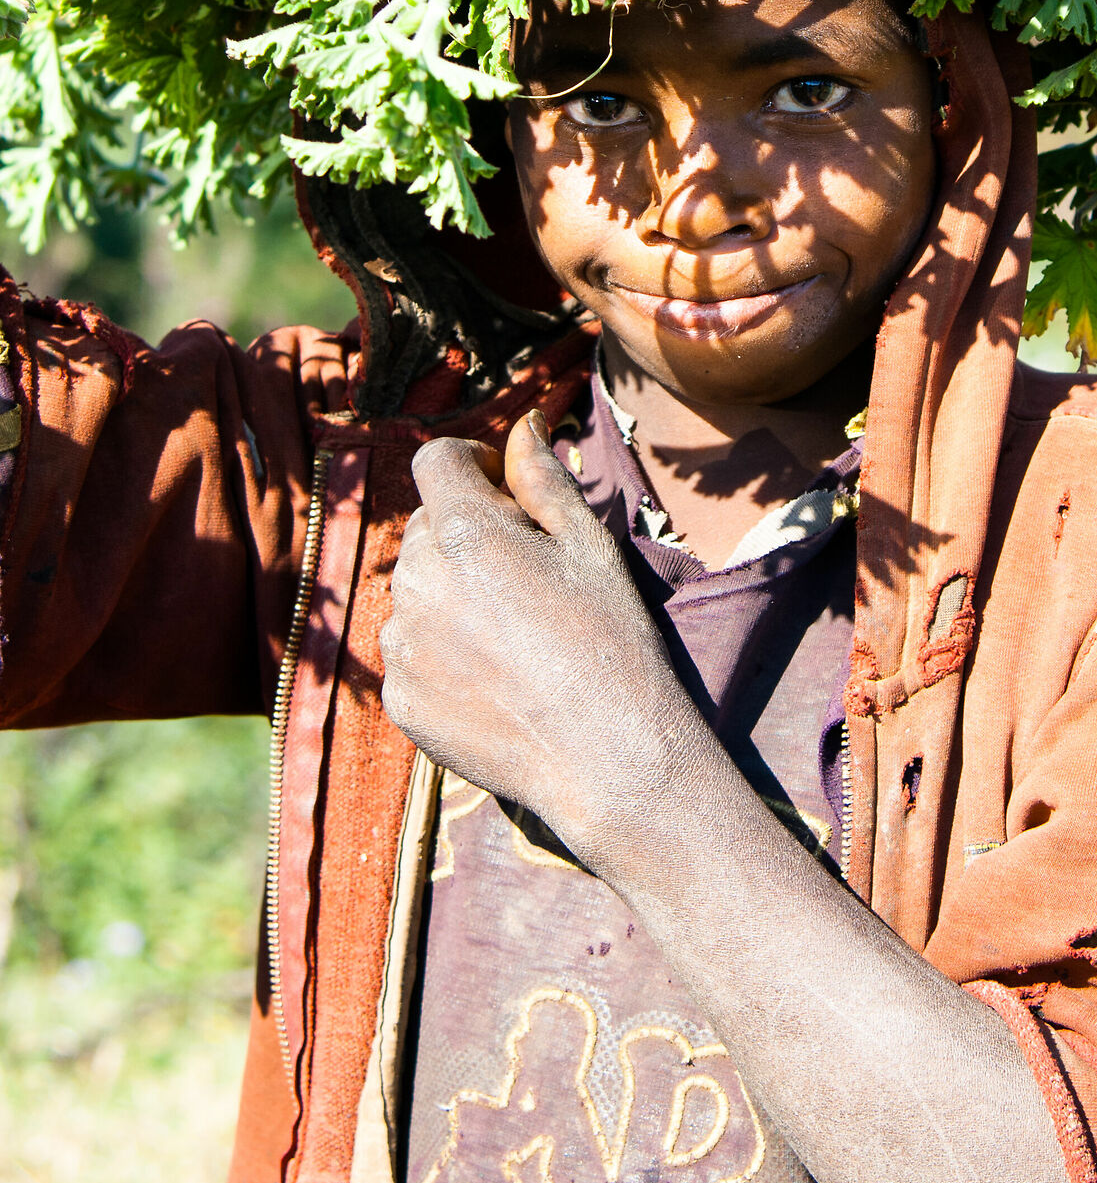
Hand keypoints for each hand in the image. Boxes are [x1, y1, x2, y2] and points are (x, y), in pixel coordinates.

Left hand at [380, 416, 696, 867]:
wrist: (607, 758)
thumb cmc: (611, 640)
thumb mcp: (588, 545)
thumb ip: (542, 477)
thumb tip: (522, 424)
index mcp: (464, 532)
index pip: (436, 460)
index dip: (473, 464)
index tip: (508, 491)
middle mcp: (417, 583)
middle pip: (425, 526)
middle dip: (466, 531)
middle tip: (527, 573)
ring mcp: (402, 645)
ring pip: (415, 589)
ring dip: (451, 592)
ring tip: (514, 633)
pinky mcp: (400, 698)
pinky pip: (411, 651)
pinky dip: (442, 651)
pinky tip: (496, 676)